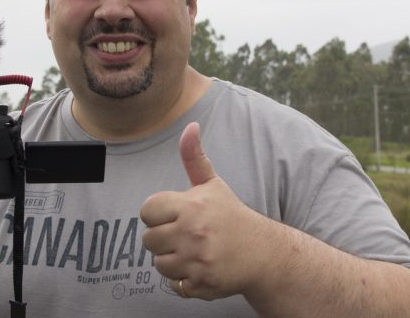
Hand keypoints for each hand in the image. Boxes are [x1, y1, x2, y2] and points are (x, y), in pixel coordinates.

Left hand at [140, 122, 269, 300]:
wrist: (262, 253)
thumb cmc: (231, 216)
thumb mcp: (212, 185)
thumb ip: (194, 157)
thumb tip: (190, 126)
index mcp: (191, 205)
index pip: (147, 210)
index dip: (158, 214)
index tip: (175, 215)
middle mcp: (192, 232)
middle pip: (148, 239)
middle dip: (163, 239)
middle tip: (184, 236)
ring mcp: (197, 260)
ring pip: (158, 264)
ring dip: (172, 260)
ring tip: (192, 252)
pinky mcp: (201, 283)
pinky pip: (173, 284)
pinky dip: (183, 280)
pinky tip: (199, 268)